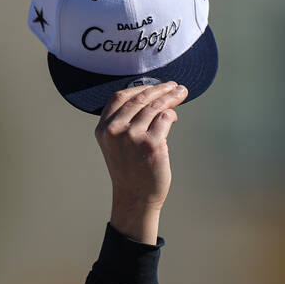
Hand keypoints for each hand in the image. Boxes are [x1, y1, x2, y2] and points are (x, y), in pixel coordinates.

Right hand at [94, 82, 187, 243]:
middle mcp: (115, 131)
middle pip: (140, 98)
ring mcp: (133, 136)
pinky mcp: (151, 144)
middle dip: (160, 89)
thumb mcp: (116, 144)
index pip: (119, 97)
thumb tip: (150, 97)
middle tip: (174, 86)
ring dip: (171, 97)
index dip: (139, 88)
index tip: (154, 86)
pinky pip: (165, 118)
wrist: (135, 198)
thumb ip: (123, 122)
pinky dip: (171, 114)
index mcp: (103, 129)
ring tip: (181, 93)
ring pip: (155, 106)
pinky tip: (173, 117)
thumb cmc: (129, 171)